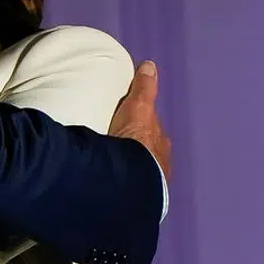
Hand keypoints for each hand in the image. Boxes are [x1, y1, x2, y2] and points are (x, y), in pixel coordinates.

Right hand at [109, 60, 171, 179]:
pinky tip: (105, 178)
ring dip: (124, 166)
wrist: (129, 178)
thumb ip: (144, 89)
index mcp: (159, 145)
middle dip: (134, 149)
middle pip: (144, 153)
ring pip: (135, 171)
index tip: (131, 124)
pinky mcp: (133, 196)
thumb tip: (149, 66)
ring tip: (106, 163)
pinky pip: (123, 184)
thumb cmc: (136, 141)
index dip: (142, 126)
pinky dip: (116, 180)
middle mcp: (157, 165)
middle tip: (115, 144)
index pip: (150, 131)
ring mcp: (146, 184)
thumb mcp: (138, 108)